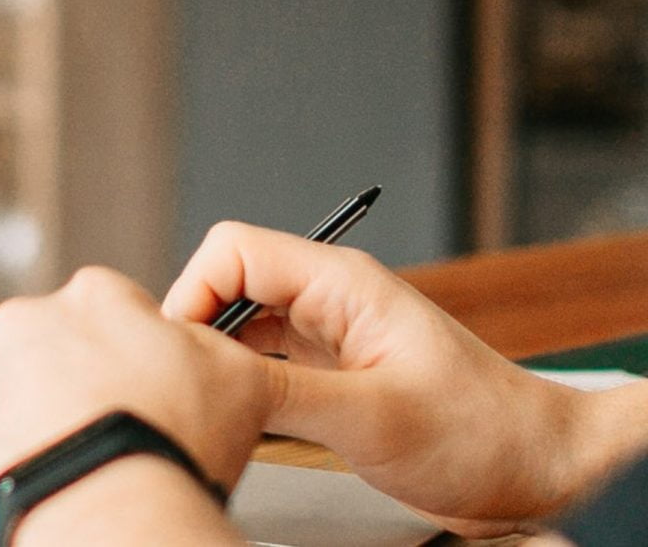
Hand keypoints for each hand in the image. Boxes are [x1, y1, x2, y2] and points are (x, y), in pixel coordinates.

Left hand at [0, 267, 271, 545]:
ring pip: (4, 396)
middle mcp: (25, 325)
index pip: (109, 307)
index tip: (140, 388)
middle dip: (72, 383)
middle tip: (105, 431)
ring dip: (30, 422)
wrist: (111, 520)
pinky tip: (36, 485)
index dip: (130, 353)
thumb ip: (213, 344)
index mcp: (93, 298)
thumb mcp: (239, 377)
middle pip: (49, 347)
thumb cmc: (170, 450)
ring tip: (70, 465)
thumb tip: (207, 344)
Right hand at [161, 221, 622, 536]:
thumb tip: (206, 381)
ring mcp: (327, 339)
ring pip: (238, 332)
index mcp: (342, 285)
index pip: (232, 252)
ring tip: (208, 409)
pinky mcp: (328, 377)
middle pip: (225, 289)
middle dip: (197, 334)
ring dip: (218, 366)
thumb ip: (279, 394)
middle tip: (189, 389)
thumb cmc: (482, 434)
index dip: (192, 293)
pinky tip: (237, 426)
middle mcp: (328, 303)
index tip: (180, 353)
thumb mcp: (372, 419)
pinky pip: (260, 369)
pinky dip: (239, 393)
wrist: (540, 468)